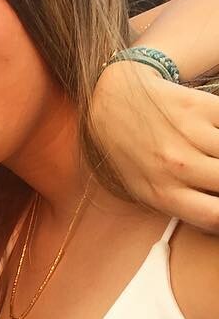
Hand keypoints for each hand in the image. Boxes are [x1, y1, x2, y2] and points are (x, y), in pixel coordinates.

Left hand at [93, 63, 218, 232]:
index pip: (215, 217)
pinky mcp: (201, 107)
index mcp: (163, 194)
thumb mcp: (144, 189)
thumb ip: (181, 203)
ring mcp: (190, 135)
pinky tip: (217, 139)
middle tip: (214, 176)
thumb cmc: (129, 152)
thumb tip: (216, 216)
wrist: (110, 102)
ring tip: (214, 159)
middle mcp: (177, 166)